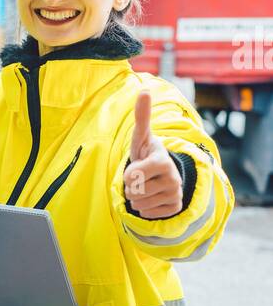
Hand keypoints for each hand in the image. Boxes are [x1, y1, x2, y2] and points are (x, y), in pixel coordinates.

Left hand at [123, 91, 182, 218]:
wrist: (162, 173)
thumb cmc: (147, 153)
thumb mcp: (141, 136)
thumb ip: (141, 116)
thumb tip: (145, 91)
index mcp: (163, 161)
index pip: (134, 174)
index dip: (129, 173)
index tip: (135, 167)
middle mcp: (174, 179)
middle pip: (134, 191)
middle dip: (131, 186)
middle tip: (140, 177)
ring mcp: (176, 194)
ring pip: (139, 204)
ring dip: (137, 197)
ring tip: (146, 186)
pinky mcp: (175, 208)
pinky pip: (147, 214)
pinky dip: (145, 207)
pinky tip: (152, 196)